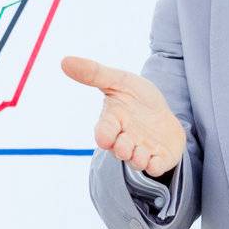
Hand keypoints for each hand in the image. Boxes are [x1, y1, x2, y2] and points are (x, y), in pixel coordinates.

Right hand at [61, 55, 185, 177]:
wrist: (164, 113)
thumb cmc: (136, 98)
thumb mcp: (119, 81)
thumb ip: (94, 73)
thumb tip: (64, 61)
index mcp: (113, 122)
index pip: (103, 133)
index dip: (104, 136)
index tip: (105, 136)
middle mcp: (125, 139)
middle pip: (119, 150)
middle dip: (122, 148)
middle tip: (125, 143)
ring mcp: (142, 150)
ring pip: (136, 162)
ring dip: (137, 159)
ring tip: (141, 151)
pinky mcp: (159, 159)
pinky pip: (156, 167)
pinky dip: (155, 166)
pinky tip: (156, 158)